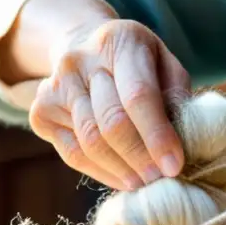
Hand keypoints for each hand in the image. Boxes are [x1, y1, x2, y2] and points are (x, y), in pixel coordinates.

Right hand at [29, 19, 190, 190]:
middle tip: (160, 179)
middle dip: (140, 157)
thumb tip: (185, 142)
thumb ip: (176, 96)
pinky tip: (122, 178)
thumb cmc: (137, 63)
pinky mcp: (40, 111)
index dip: (157, 135)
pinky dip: (100, 172)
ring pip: (90, 142)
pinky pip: (72, 153)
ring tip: (144, 182)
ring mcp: (54, 85)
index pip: (138, 95)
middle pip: (111, 121)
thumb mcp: (165, 64)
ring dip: (121, 170)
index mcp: (120, 41)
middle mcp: (80, 60)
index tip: (175, 165)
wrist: (81, 46)